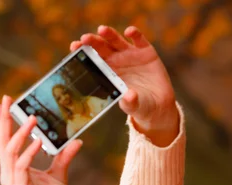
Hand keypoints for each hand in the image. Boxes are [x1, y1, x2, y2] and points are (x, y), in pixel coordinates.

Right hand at [0, 96, 81, 184]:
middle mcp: (8, 173)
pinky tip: (37, 141)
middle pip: (1, 142)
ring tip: (32, 117)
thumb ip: (63, 157)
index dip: (2, 122)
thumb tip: (76, 141)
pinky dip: (29, 152)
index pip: (3, 141)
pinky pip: (22, 166)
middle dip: (3, 120)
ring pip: (9, 151)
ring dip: (19, 132)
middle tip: (6, 99)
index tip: (3, 103)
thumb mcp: (59, 175)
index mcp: (13, 169)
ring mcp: (11, 181)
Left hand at [70, 26, 178, 145]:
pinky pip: (139, 40)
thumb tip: (129, 96)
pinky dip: (135, 34)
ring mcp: (131, 55)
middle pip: (102, 48)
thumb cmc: (138, 105)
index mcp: (107, 73)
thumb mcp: (134, 106)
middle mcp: (116, 61)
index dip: (83, 52)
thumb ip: (130, 102)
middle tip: (84, 38)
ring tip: (102, 29)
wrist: (157, 104)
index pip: (92, 60)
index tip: (74, 47)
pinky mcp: (146, 52)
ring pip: (117, 41)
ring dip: (109, 34)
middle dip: (93, 42)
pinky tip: (129, 31)